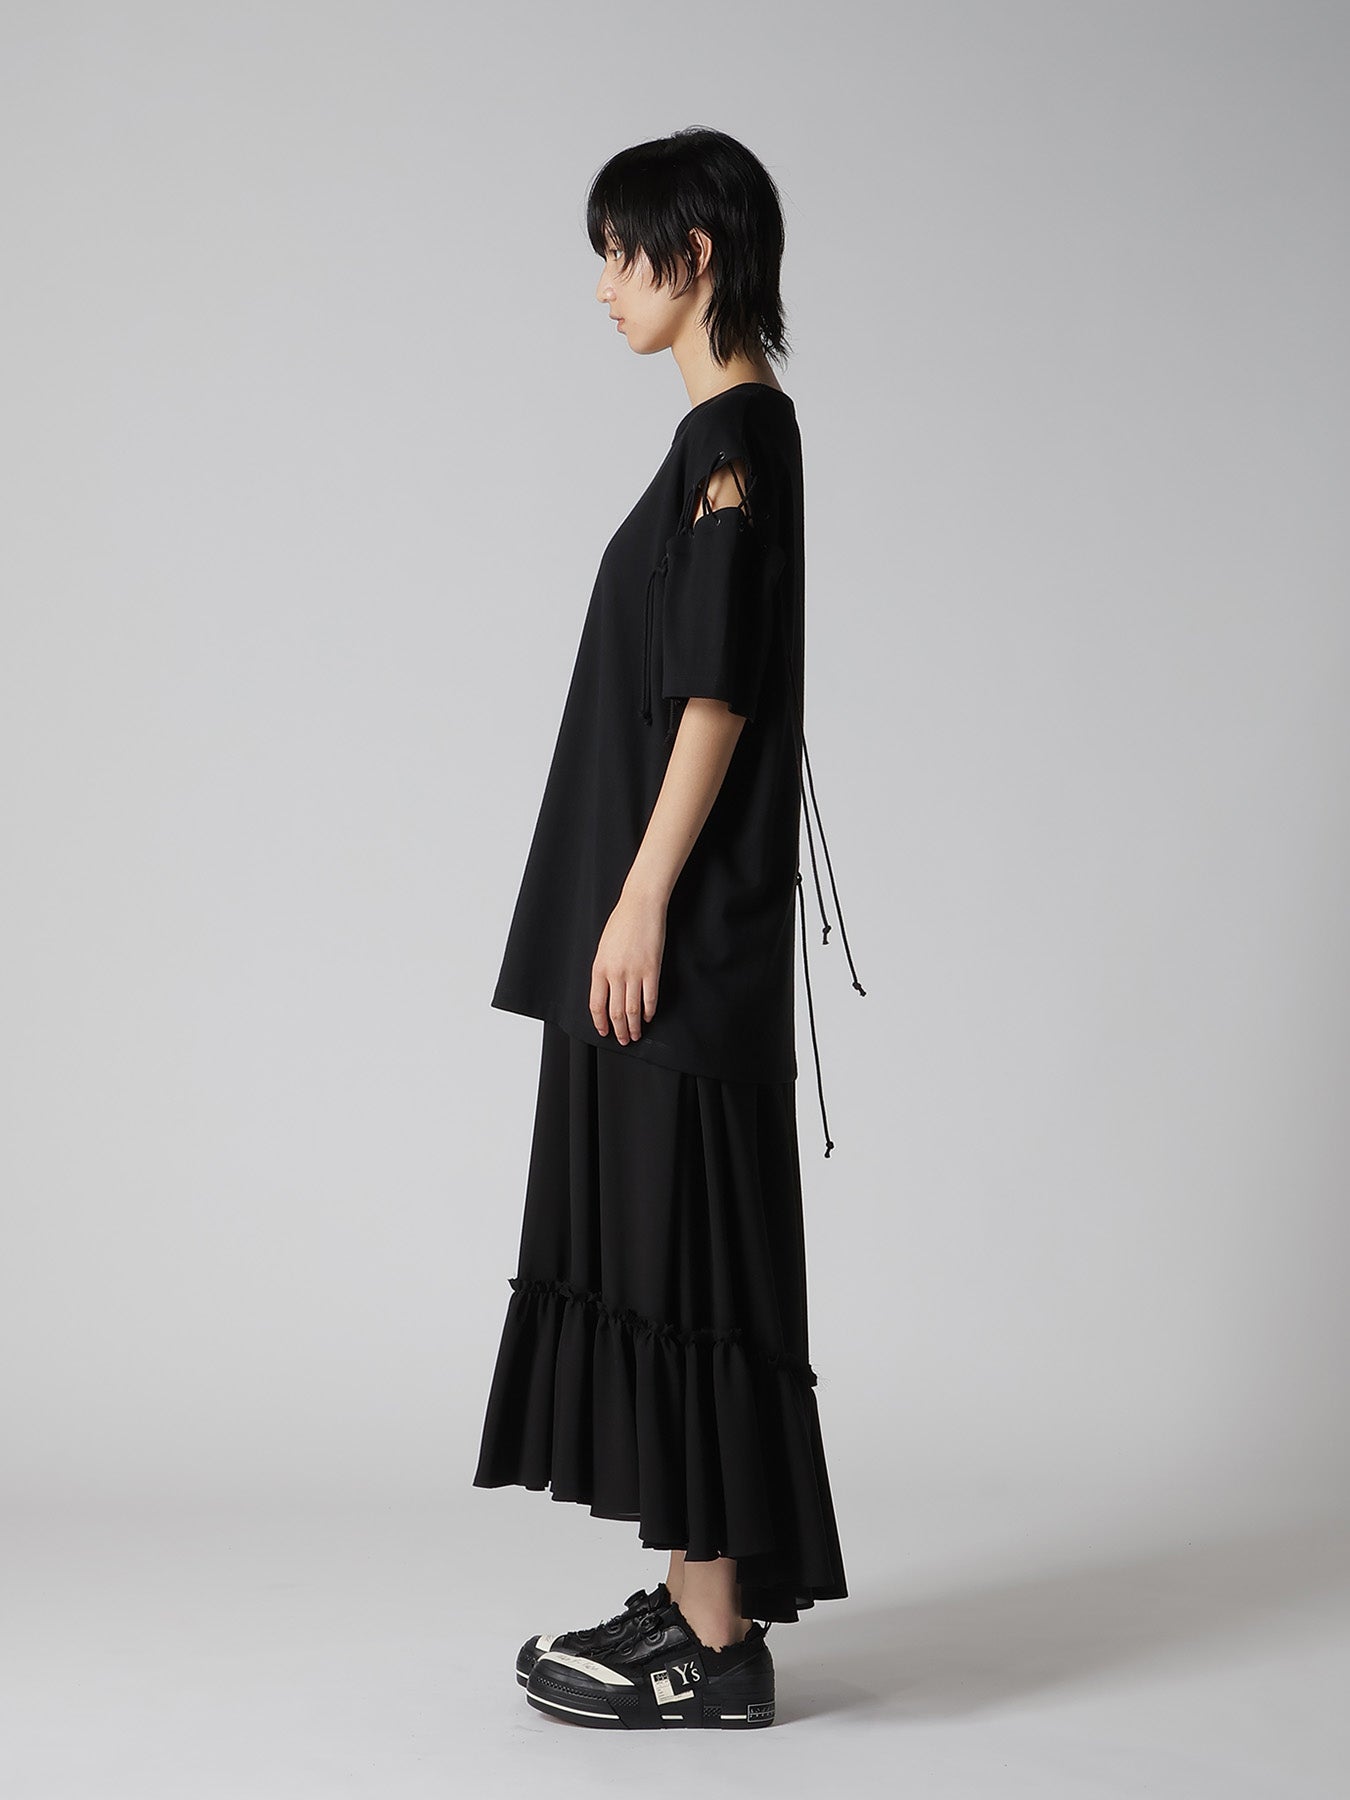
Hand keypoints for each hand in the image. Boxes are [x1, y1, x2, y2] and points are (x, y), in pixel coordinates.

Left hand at [589, 888, 666, 1043]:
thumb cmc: (621, 923)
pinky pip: (650, 997)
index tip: (604, 1031)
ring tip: (636, 1034)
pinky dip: (648, 1010)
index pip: (596, 1004)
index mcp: (599, 968)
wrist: (640, 906)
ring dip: (634, 1026)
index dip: (600, 1022)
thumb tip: (607, 992)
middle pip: (615, 1011)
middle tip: (623, 1040)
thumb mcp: (604, 947)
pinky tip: (648, 1016)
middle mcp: (614, 973)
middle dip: (618, 1030)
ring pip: (632, 1009)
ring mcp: (633, 972)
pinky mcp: (651, 968)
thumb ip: (604, 970)